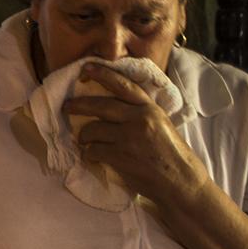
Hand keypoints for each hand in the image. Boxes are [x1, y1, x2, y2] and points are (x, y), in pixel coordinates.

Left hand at [62, 63, 209, 207]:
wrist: (181, 181)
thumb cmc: (172, 154)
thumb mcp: (161, 124)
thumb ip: (140, 114)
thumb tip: (115, 109)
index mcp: (150, 108)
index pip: (123, 86)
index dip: (103, 74)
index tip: (86, 67)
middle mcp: (139, 118)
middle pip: (100, 105)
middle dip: (78, 105)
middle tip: (66, 106)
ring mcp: (129, 138)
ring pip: (92, 129)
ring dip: (84, 136)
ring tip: (84, 141)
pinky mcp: (120, 156)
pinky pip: (93, 150)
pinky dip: (89, 154)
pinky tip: (92, 156)